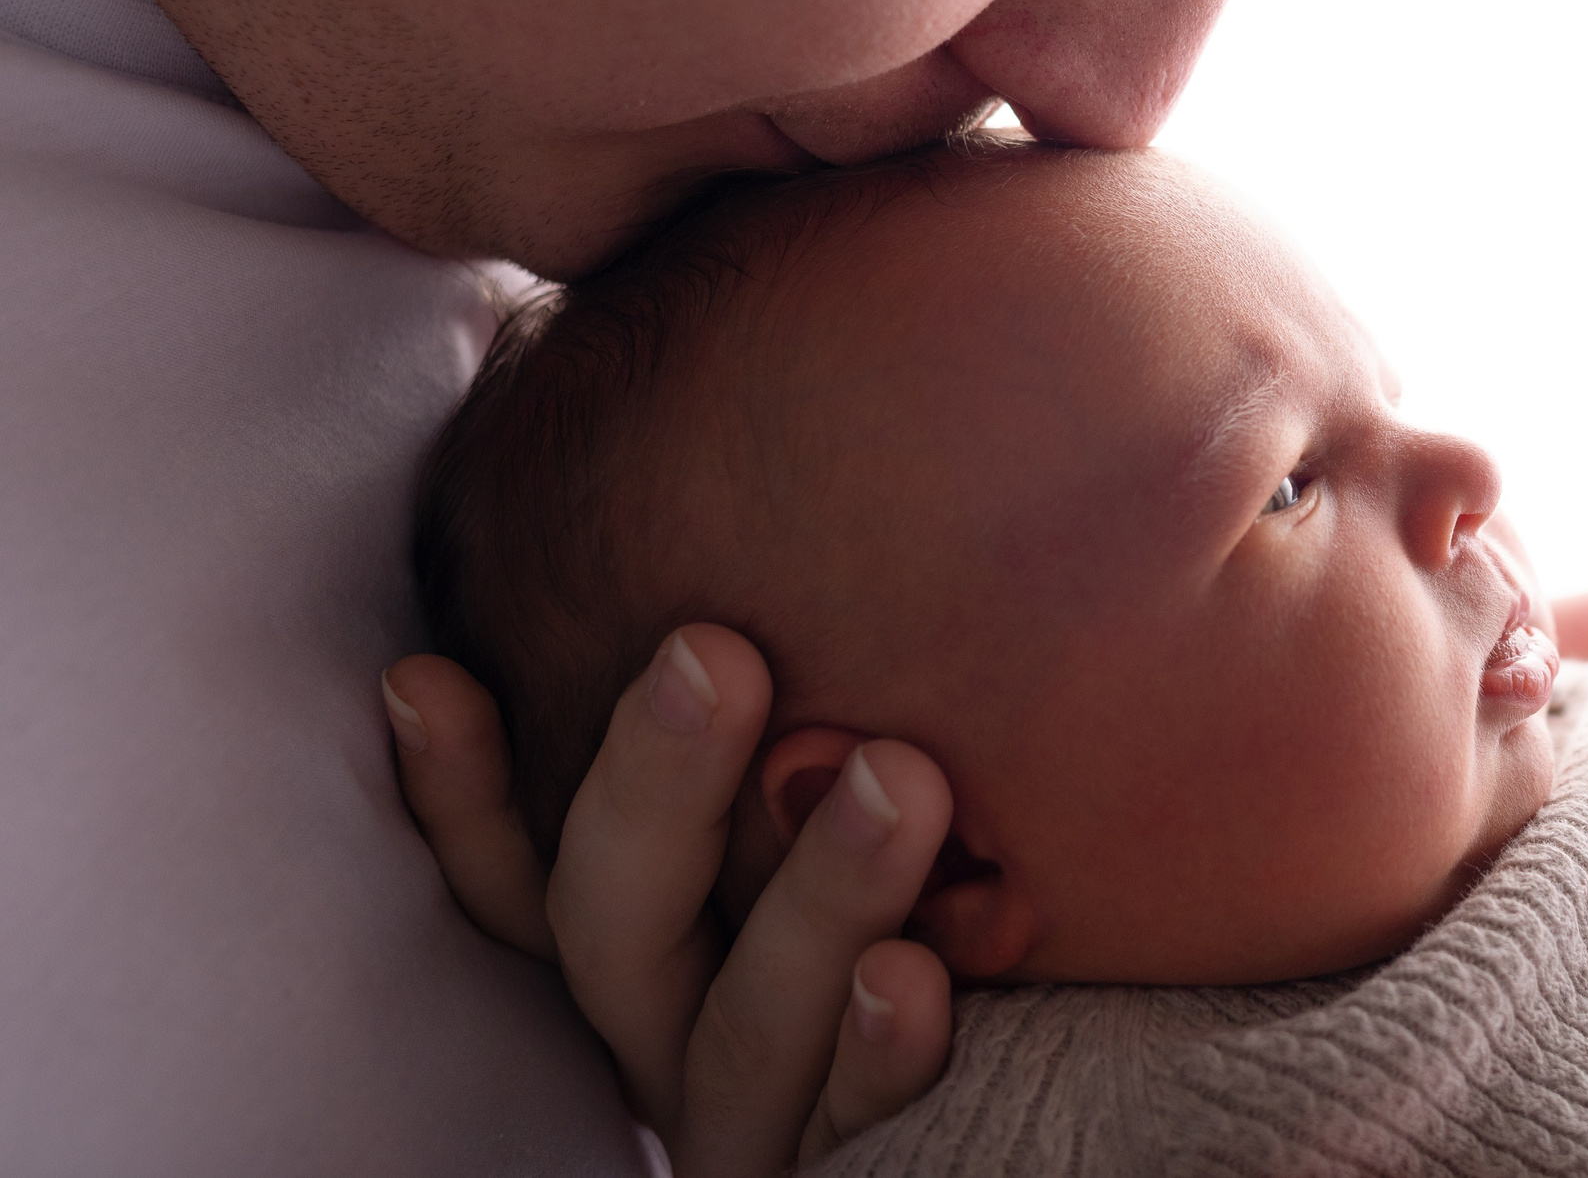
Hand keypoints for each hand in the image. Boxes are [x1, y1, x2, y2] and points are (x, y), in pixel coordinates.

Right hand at [382, 625, 953, 1173]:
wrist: (1046, 1111)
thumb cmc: (959, 911)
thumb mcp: (841, 819)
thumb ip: (803, 733)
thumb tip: (735, 584)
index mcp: (652, 960)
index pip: (522, 878)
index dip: (462, 793)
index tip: (427, 677)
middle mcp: (678, 1047)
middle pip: (619, 929)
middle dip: (658, 786)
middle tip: (716, 651)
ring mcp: (766, 1125)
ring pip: (749, 1026)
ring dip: (816, 896)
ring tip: (894, 778)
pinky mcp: (867, 1176)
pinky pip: (865, 1129)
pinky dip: (881, 1056)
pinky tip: (914, 981)